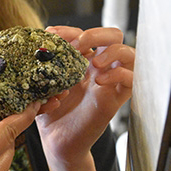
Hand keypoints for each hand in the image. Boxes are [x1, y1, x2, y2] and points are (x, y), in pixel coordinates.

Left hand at [37, 26, 134, 170]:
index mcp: (80, 60)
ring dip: (112, 51)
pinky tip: (99, 81)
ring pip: (129, 53)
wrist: (55, 140)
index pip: (84, 33)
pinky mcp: (116, 98)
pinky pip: (132, 79)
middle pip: (114, 35)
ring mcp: (109, 81)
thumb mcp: (41, 83)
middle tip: (78, 45)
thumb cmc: (49, 111)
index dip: (70, 30)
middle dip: (97, 34)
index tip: (52, 35)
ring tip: (93, 62)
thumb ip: (41, 64)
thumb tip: (39, 43)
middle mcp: (98, 68)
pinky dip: (119, 74)